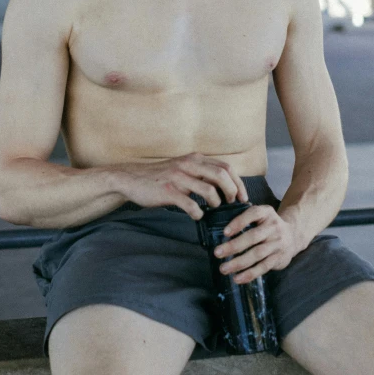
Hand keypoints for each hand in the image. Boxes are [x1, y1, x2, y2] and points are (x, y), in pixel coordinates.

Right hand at [112, 152, 249, 219]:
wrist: (131, 178)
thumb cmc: (159, 177)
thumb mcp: (182, 168)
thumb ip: (200, 173)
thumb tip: (222, 186)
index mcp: (194, 158)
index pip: (226, 166)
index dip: (238, 182)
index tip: (243, 196)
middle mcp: (188, 164)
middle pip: (222, 175)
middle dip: (232, 191)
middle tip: (233, 204)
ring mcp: (179, 177)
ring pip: (209, 190)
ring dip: (217, 203)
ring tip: (214, 209)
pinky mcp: (169, 191)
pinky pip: (190, 204)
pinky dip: (198, 213)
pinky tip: (197, 216)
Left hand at [213, 205, 296, 282]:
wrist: (293, 235)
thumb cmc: (268, 225)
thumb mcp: (261, 215)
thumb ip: (246, 218)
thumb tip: (220, 230)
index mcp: (266, 212)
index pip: (252, 214)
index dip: (238, 222)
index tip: (225, 232)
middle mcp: (273, 227)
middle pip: (253, 237)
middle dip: (234, 246)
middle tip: (217, 253)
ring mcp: (277, 243)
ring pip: (257, 254)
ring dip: (239, 263)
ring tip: (224, 268)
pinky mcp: (278, 258)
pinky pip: (263, 267)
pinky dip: (249, 274)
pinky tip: (237, 278)